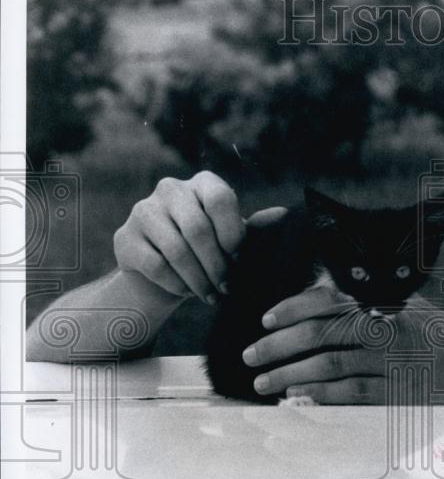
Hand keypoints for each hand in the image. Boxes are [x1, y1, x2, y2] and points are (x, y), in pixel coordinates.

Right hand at [113, 170, 285, 303]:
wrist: (162, 273)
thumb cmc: (207, 251)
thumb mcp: (233, 238)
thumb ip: (254, 227)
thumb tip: (284, 214)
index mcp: (203, 183)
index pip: (220, 199)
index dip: (232, 233)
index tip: (238, 258)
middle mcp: (170, 189)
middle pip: (197, 228)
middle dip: (216, 264)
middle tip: (226, 287)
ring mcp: (143, 210)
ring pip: (176, 250)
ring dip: (198, 279)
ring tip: (210, 295)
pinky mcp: (125, 237)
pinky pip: (155, 265)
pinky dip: (176, 283)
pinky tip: (186, 291)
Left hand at [244, 290, 443, 403]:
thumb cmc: (438, 332)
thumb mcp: (405, 307)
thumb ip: (366, 306)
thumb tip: (317, 304)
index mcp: (383, 304)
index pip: (330, 301)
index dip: (293, 309)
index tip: (266, 320)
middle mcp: (385, 330)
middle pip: (322, 334)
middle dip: (280, 345)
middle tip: (251, 355)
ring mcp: (392, 362)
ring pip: (330, 366)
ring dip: (291, 374)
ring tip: (263, 382)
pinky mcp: (398, 393)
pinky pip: (351, 395)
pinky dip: (320, 397)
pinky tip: (297, 400)